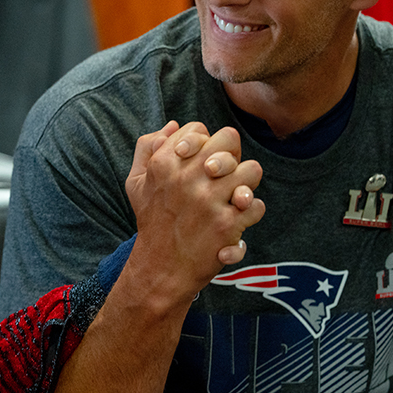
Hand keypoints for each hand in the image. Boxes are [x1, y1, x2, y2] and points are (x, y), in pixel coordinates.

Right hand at [125, 121, 264, 297]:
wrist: (160, 267)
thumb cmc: (151, 221)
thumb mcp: (136, 182)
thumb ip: (148, 147)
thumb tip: (173, 125)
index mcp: (164, 162)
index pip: (199, 129)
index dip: (205, 142)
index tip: (201, 161)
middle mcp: (187, 177)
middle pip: (229, 140)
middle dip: (231, 156)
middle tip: (223, 175)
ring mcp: (209, 200)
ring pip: (251, 169)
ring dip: (246, 183)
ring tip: (234, 196)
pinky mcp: (226, 224)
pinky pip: (257, 205)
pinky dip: (250, 214)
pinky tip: (236, 220)